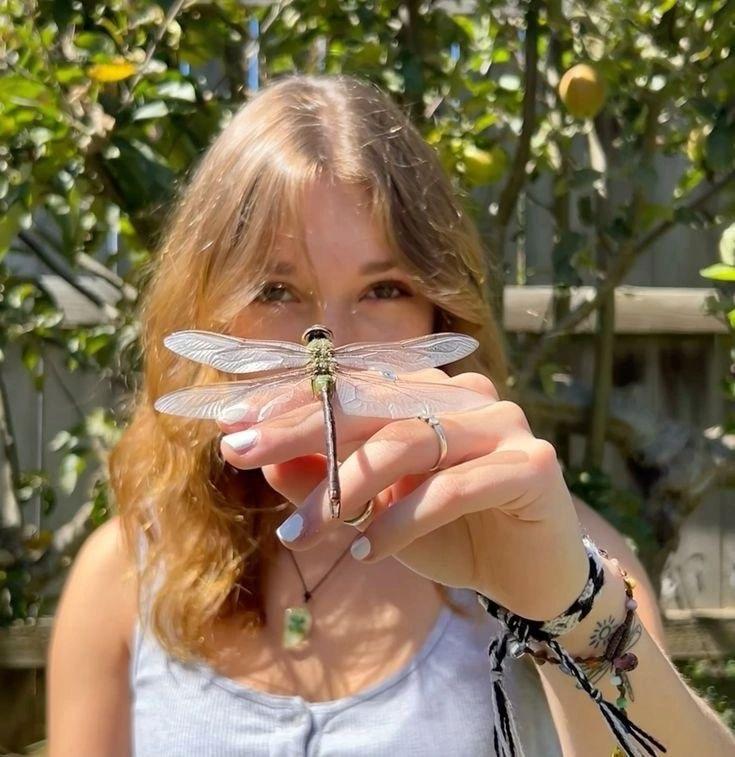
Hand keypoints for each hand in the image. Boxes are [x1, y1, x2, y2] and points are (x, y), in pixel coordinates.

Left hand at [218, 369, 588, 621]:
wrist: (532, 573)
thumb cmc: (450, 532)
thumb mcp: (375, 509)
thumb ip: (326, 478)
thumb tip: (263, 459)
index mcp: (427, 393)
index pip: (350, 385)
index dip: (289, 400)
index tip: (231, 422)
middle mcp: (463, 395)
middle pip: (371, 403)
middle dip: (299, 429)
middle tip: (242, 454)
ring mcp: (500, 424)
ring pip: (407, 442)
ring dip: (344, 488)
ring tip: (300, 533)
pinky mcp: (530, 464)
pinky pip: (452, 488)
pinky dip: (403, 520)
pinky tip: (368, 553)